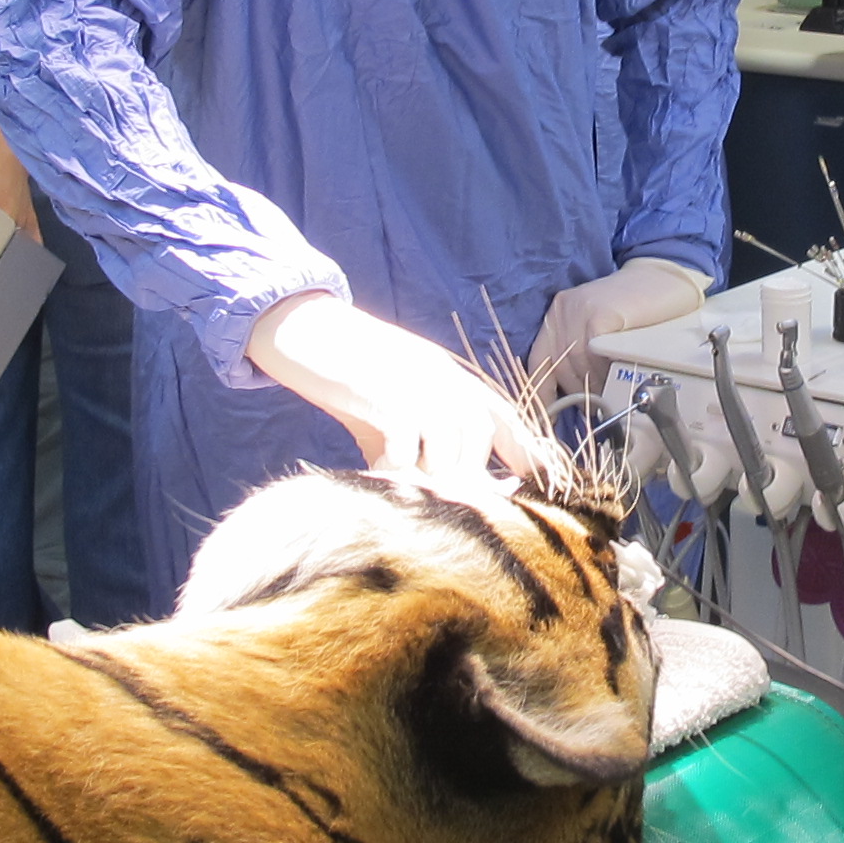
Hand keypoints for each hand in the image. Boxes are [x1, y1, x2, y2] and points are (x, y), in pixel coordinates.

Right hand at [248, 291, 548, 491]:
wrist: (302, 330)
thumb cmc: (351, 380)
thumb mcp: (396, 408)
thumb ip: (425, 444)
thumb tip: (453, 498)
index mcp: (453, 378)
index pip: (504, 420)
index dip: (526, 454)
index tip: (541, 487)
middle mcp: (444, 378)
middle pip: (477, 440)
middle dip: (469, 481)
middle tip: (450, 512)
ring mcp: (417, 384)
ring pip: (447, 451)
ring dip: (431, 482)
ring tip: (408, 496)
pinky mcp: (387, 396)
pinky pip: (405, 451)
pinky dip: (395, 473)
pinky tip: (378, 478)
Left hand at [526, 257, 709, 400]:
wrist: (667, 278)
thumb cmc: (640, 312)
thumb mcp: (602, 332)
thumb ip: (586, 357)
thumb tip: (582, 401)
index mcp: (556, 316)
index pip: (538, 363)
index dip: (542, 394)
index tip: (551, 419)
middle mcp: (561, 311)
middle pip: (560, 368)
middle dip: (580, 393)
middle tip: (602, 407)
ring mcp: (578, 310)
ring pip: (578, 365)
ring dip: (596, 385)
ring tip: (615, 394)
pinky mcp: (598, 313)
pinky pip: (594, 355)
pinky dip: (607, 371)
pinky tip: (620, 375)